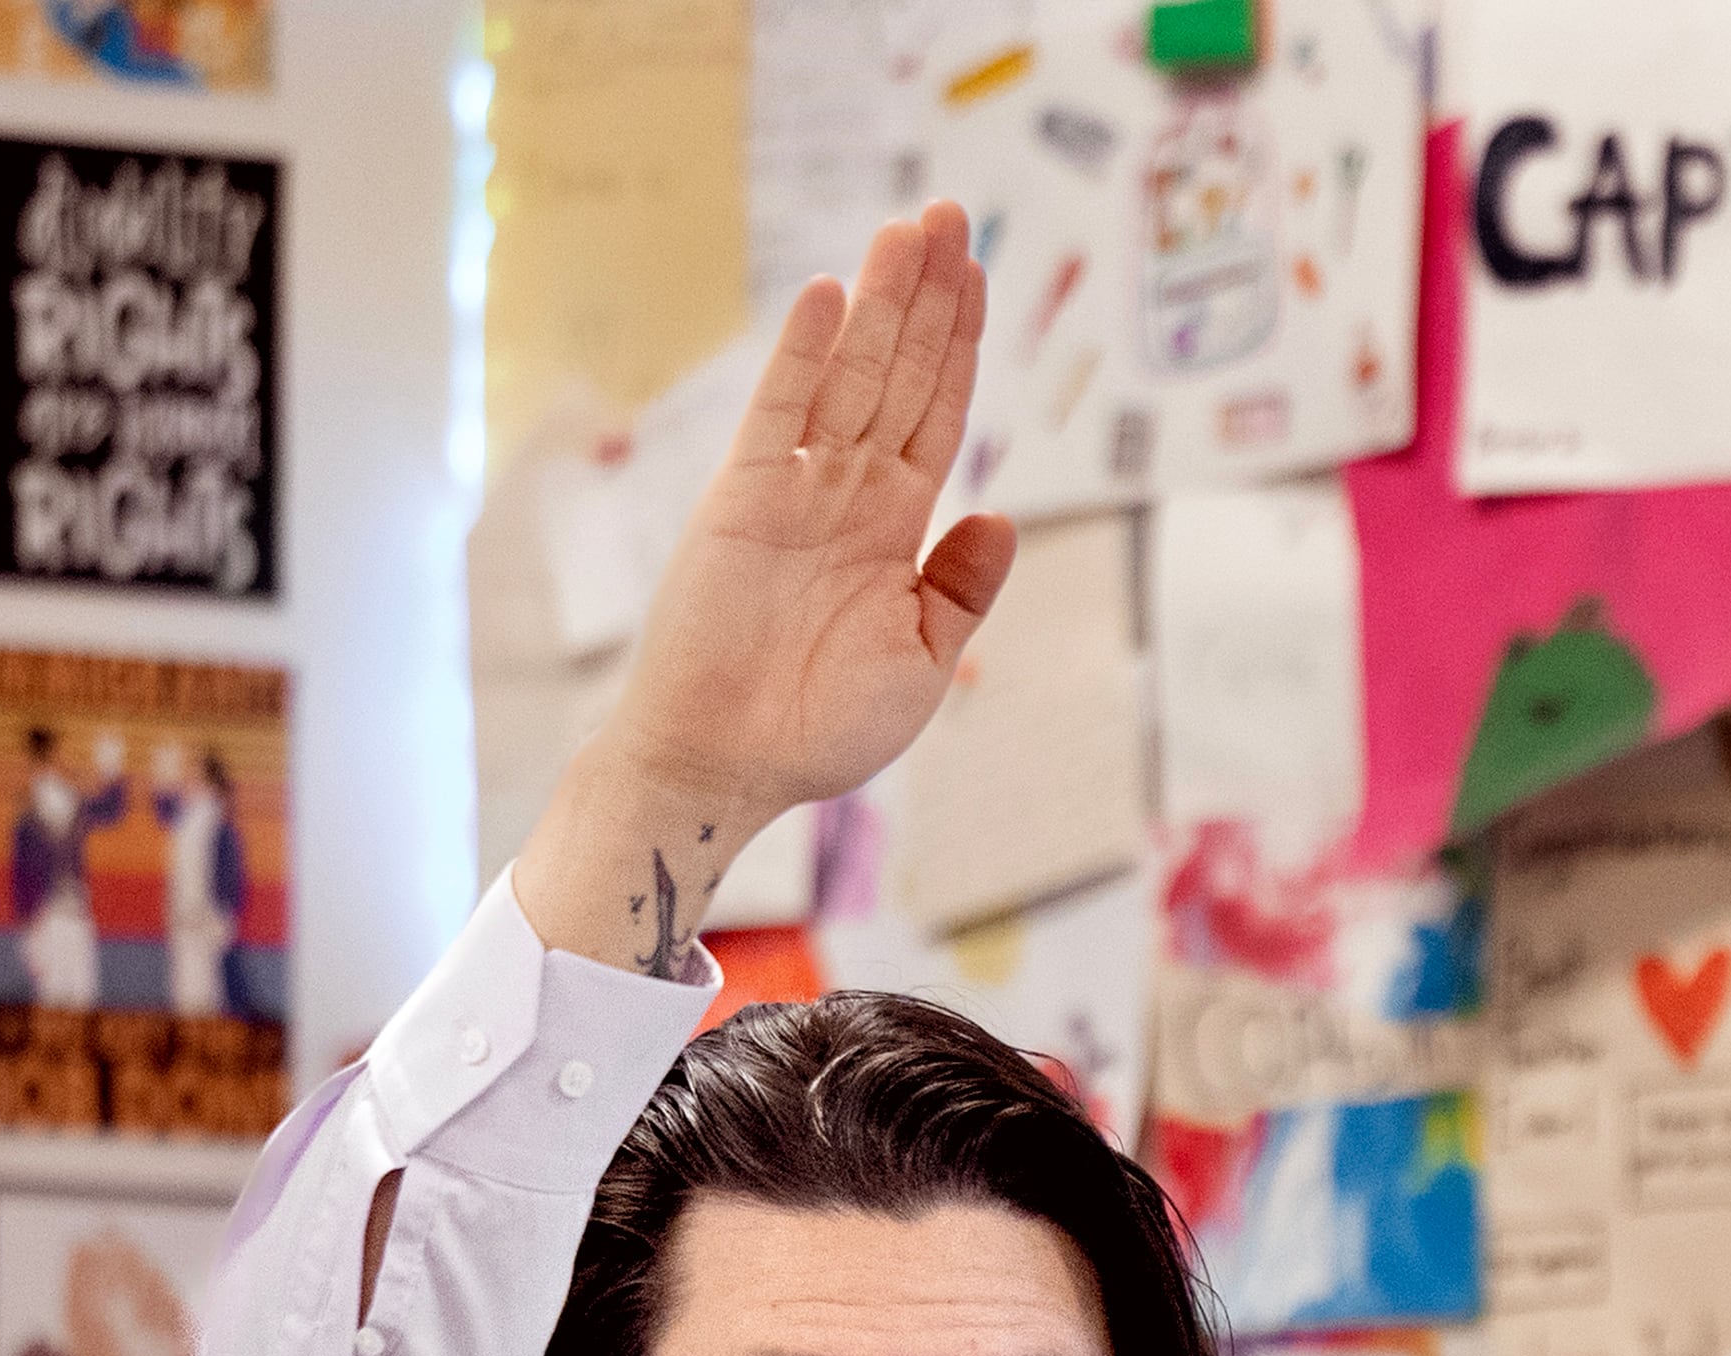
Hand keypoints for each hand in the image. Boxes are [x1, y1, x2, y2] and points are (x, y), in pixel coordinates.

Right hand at [607, 206, 1015, 824]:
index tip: (977, 274)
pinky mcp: (742, 498)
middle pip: (900, 374)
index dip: (959, 344)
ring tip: (908, 227)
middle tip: (950, 212)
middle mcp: (846, 496)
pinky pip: (781, 412)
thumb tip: (1001, 515)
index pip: (937, 414)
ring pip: (850, 376)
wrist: (729, 767)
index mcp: (894, 532)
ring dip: (879, 301)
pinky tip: (831, 294)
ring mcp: (794, 491)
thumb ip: (961, 589)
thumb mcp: (922, 663)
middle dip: (926, 297)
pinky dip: (804, 354)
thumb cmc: (819, 732)